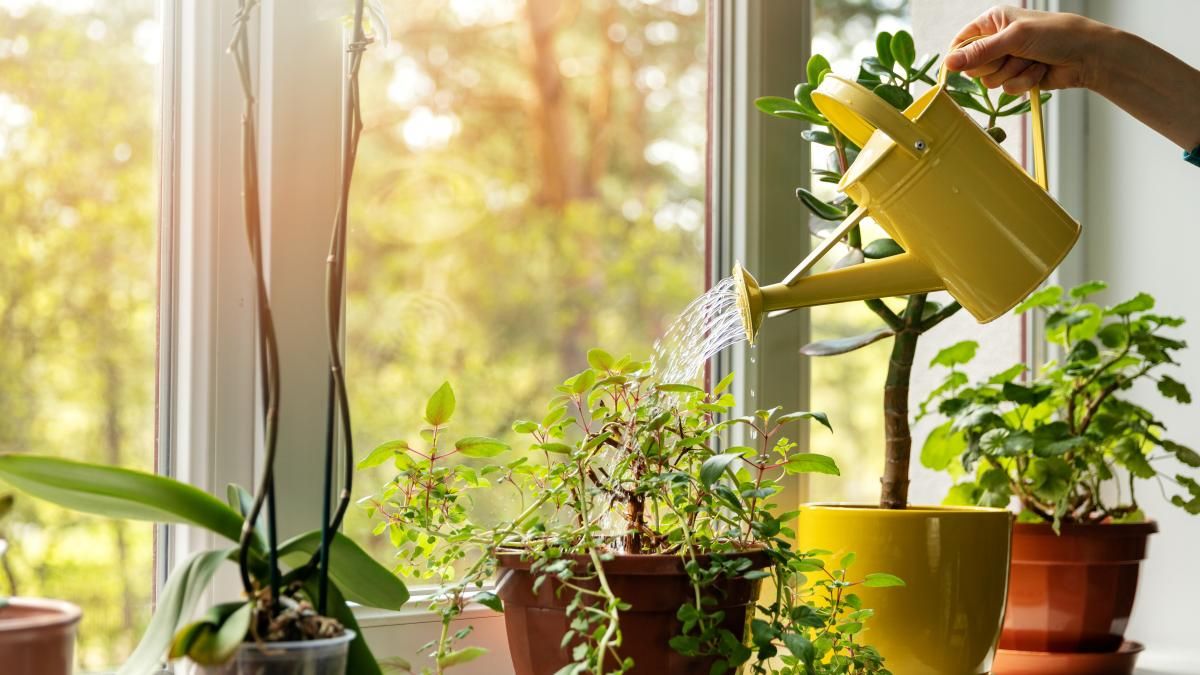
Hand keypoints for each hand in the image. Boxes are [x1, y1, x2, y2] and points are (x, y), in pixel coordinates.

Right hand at [944, 6, 1113, 94]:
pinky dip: (1024, 81)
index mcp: (993, 22)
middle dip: (995, 65)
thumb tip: (948, 63)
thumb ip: (980, 52)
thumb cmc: (1057, 35)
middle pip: (974, 66)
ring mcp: (1008, 60)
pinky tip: (1039, 70)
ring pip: (990, 81)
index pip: (961, 42)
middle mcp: (998, 40)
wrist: (1088, 55)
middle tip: (1014, 55)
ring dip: (1013, 73)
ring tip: (1031, 61)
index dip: (960, 57)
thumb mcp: (1014, 38)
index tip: (962, 67)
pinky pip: (1007, 89)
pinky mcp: (1018, 77)